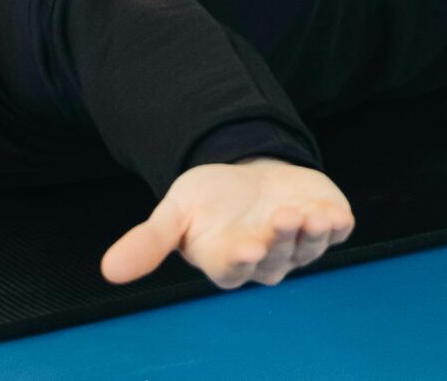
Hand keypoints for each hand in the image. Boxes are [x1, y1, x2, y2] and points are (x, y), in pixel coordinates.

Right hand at [100, 159, 355, 290]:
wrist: (248, 176)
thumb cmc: (209, 200)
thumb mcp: (174, 213)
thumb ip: (148, 242)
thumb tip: (108, 271)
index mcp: (228, 261)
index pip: (236, 269)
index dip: (242, 260)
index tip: (245, 247)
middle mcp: (266, 259)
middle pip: (276, 258)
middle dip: (280, 240)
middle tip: (281, 218)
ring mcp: (299, 244)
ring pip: (309, 247)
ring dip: (312, 234)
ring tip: (309, 214)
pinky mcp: (324, 223)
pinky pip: (336, 232)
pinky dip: (337, 225)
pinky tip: (336, 214)